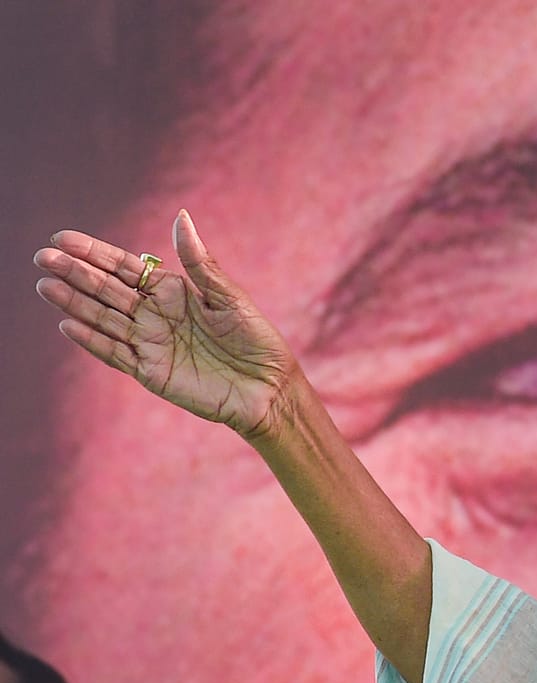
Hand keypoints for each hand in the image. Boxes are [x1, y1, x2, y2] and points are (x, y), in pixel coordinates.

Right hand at [33, 210, 297, 439]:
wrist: (267, 387)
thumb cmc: (254, 338)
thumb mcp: (228, 295)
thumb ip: (198, 262)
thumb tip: (181, 216)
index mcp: (172, 291)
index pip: (125, 268)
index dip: (94, 253)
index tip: (63, 238)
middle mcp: (155, 315)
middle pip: (107, 289)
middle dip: (75, 273)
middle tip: (43, 257)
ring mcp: (149, 343)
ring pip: (104, 319)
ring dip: (74, 303)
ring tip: (45, 285)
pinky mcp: (150, 372)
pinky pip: (115, 353)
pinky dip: (92, 340)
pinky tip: (68, 325)